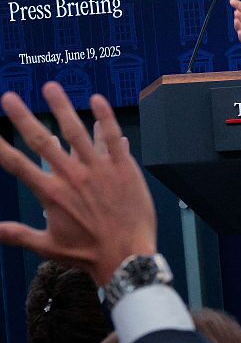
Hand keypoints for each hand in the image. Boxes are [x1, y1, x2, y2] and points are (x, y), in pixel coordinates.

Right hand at [0, 83, 155, 284]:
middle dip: (23, 117)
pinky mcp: (123, 168)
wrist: (127, 256)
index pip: (17, 165)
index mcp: (51, 194)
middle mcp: (72, 176)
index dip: (0, 147)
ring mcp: (99, 169)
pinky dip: (105, 118)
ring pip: (77, 131)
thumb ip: (18, 234)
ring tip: (50, 87)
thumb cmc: (88, 253)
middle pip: (42, 140)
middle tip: (8, 97)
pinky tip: (98, 100)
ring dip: (62, 107)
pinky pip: (113, 138)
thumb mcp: (47, 245)